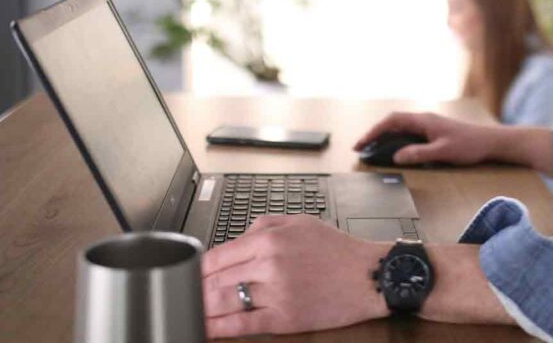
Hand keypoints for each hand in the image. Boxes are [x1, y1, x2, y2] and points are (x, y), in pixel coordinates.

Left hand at [201, 215, 388, 337]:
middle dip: (195, 290)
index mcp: (270, 239)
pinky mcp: (285, 318)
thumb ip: (264, 225)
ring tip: (189, 312)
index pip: (218, 255)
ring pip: (224, 302)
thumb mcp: (300, 222)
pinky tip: (207, 330)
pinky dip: (220, 329)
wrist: (369, 275)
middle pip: (216, 280)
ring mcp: (276, 293)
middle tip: (183, 296)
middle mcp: (269, 264)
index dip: (197, 268)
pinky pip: (243, 324)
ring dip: (202, 309)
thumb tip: (237, 237)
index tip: (189, 275)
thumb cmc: (338, 250)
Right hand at [353, 112, 502, 165]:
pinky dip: (396, 139)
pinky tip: (394, 149)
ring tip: (372, 149)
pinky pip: (408, 132)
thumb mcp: (443, 152)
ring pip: (400, 127)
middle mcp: (424, 119)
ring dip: (384, 136)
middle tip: (361, 148)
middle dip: (374, 133)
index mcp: (423, 120)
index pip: (391, 121)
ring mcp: (429, 124)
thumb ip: (419, 154)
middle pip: (393, 122)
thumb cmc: (469, 146)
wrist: (490, 142)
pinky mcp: (434, 131)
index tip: (360, 144)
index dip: (373, 131)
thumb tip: (396, 157)